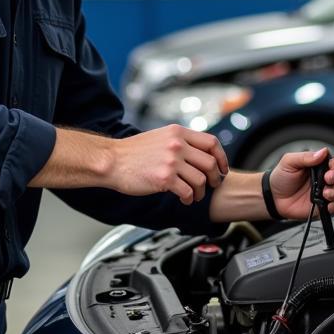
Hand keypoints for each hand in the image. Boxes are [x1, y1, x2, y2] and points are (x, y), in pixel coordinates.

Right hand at [111, 125, 228, 204]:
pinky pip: (188, 192)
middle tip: (212, 185)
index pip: (211, 143)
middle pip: (210, 162)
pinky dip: (189, 199)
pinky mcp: (164, 179)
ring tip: (195, 196)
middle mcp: (177, 145)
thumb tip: (198, 153)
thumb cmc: (132, 152)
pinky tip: (184, 200)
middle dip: (216, 177)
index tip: (222, 168)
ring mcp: (171, 162)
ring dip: (202, 192)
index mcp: (177, 133)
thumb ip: (179, 142)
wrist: (111, 161)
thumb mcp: (159, 137)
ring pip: (201, 179)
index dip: (222, 157)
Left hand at [268, 147, 333, 218]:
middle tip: (328, 179)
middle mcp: (324, 178)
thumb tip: (323, 152)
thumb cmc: (281, 178)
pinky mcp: (323, 205)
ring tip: (326, 194)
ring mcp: (324, 192)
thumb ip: (305, 157)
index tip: (332, 167)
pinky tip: (328, 205)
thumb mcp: (289, 162)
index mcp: (318, 165)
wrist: (273, 197)